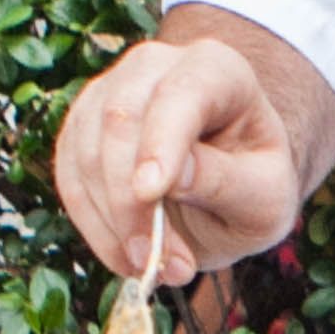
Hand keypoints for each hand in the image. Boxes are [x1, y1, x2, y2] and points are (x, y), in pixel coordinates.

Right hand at [53, 35, 303, 281]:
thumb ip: (226, 182)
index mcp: (218, 69)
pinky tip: (127, 257)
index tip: (150, 193)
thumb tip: (173, 178)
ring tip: (154, 267)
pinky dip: (93, 226)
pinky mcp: (81, 128)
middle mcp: (156, 66)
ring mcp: (110, 91)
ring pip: (86, 152)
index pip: (183, 93)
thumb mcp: (265, 196)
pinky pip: (69, 178)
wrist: (227, 185)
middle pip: (121, 119)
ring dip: (113, 223)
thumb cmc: (254, 184)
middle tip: (158, 263)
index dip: (161, 140)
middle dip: (131, 201)